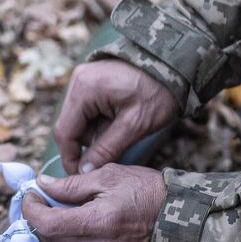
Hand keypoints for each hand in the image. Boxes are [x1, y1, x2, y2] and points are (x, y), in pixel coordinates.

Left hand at [23, 164, 166, 241]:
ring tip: (72, 216)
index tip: (31, 197)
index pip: (49, 225)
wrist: (180, 216)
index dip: (32, 211)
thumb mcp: (108, 176)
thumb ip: (70, 185)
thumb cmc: (146, 190)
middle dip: (43, 220)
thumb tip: (42, 186)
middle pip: (54, 240)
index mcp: (101, 222)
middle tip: (46, 202)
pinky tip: (89, 232)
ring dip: (61, 234)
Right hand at [56, 60, 178, 173]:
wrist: (175, 65)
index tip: (83, 176)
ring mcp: (85, 80)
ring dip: (98, 134)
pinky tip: (121, 123)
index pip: (65, 132)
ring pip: (81, 121)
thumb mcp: (134, 125)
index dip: (72, 158)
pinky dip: (102, 123)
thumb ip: (106, 149)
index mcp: (84, 89)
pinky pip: (89, 111)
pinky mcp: (94, 83)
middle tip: (112, 156)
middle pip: (72, 127)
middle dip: (89, 145)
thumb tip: (84, 171)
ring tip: (124, 133)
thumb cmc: (158, 92)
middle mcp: (78, 81)